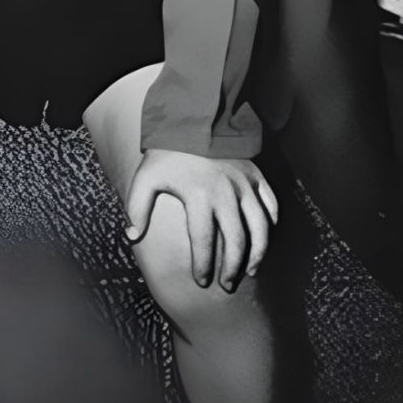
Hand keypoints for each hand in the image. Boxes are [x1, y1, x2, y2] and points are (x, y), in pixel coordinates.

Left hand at [124, 148, 278, 291]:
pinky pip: (270, 204)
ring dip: (258, 253)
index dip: (203, 265)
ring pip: (260, 227)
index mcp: (199, 196)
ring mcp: (244, 184)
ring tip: (252, 271)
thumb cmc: (166, 152)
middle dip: (232, 267)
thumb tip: (132, 236)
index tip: (202, 281)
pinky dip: (271, 223)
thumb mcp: (145, 177)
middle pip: (236, 240)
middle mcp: (226, 193)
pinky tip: (264, 237)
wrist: (192, 118)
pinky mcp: (255, 174)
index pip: (203, 241)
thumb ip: (137, 208)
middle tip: (227, 284)